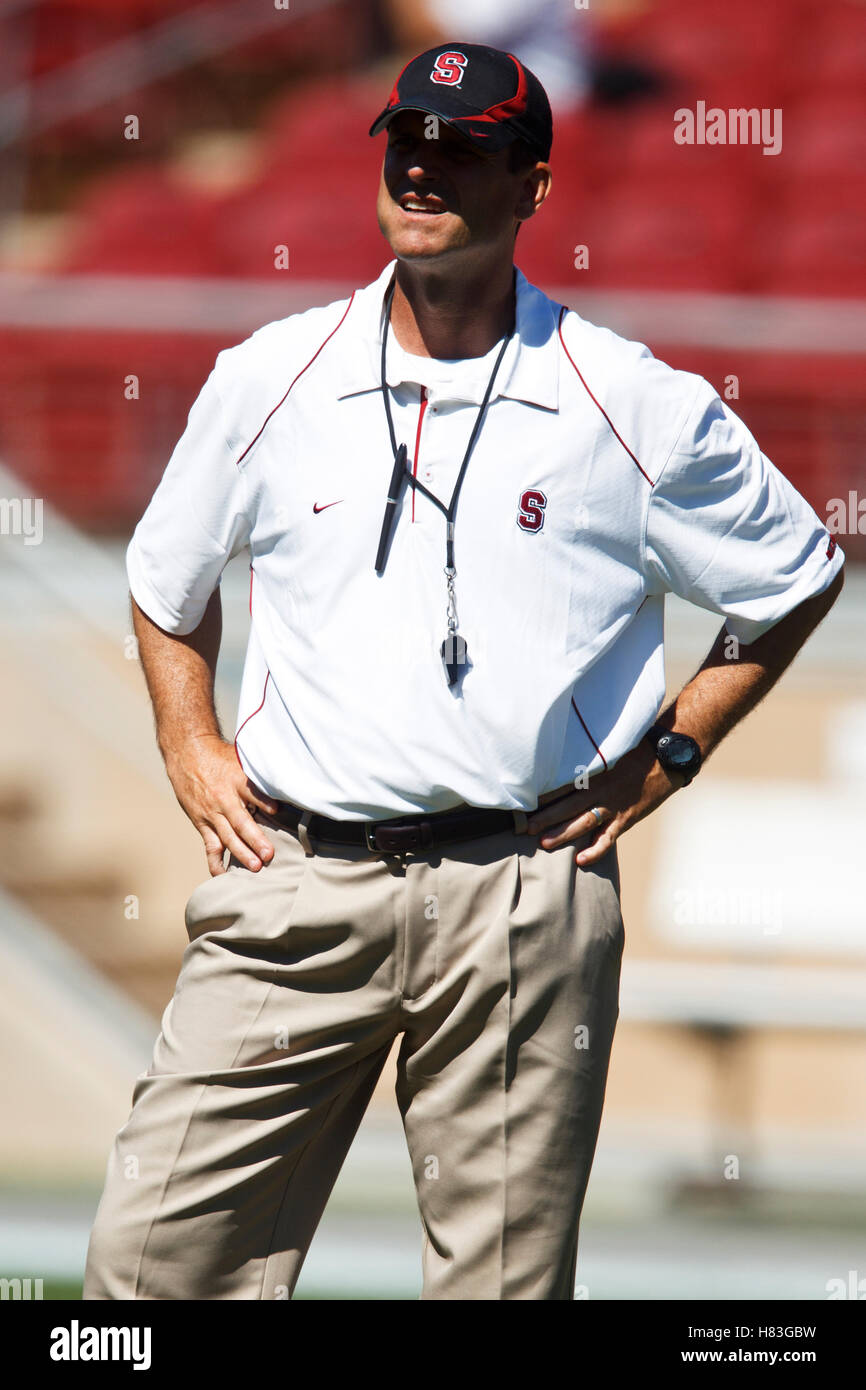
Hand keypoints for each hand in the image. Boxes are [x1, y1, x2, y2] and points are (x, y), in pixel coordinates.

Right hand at [165, 734, 280, 876]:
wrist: (187, 754)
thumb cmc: (220, 758)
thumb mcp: (241, 760)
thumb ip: (259, 777)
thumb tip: (284, 789)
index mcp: (235, 781)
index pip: (252, 792)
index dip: (264, 802)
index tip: (277, 811)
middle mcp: (223, 799)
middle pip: (240, 821)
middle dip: (255, 839)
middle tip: (269, 854)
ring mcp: (211, 813)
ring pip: (226, 837)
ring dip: (241, 854)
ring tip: (255, 867)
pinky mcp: (201, 823)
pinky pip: (210, 846)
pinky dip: (216, 862)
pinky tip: (224, 876)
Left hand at [525, 740, 684, 866]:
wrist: (667, 756)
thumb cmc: (635, 751)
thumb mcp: (607, 751)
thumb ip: (586, 762)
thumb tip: (561, 765)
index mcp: (592, 771)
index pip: (559, 784)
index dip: (540, 795)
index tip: (520, 801)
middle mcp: (599, 788)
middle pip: (565, 805)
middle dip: (543, 817)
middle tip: (522, 827)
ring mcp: (613, 804)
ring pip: (582, 822)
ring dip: (562, 833)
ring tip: (543, 843)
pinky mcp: (627, 817)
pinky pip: (608, 837)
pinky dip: (595, 849)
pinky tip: (581, 860)